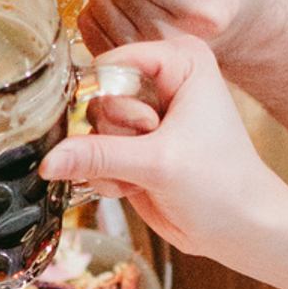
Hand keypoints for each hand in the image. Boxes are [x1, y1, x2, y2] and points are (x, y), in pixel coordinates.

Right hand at [43, 33, 286, 258]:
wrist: (240, 227)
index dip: (110, 100)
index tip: (142, 130)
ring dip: (111, 161)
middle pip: (98, 98)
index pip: (111, 63)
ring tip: (146, 173)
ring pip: (92, 129)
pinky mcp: (134, 146)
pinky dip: (110, 175)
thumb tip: (48, 159)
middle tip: (150, 153)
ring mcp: (145, 114)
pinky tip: (137, 185)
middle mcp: (160, 81)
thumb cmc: (221, 185)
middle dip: (116, 137)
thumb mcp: (158, 164)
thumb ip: (98, 156)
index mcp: (180, 61)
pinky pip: (95, 153)